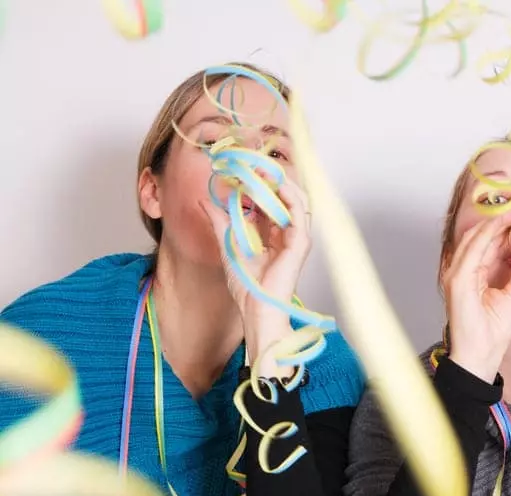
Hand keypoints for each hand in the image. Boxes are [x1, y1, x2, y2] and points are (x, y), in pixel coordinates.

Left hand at [201, 180, 311, 376]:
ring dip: (279, 182)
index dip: (255, 183)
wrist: (257, 310)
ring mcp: (296, 237)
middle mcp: (287, 232)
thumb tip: (205, 201)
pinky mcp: (301, 242)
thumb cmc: (247, 287)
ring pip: (294, 198)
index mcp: (273, 234)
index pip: (268, 200)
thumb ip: (220, 222)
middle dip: (269, 178)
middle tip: (250, 165)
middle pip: (283, 196)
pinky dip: (287, 195)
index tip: (238, 170)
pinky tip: (272, 185)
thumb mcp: (227, 245)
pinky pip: (299, 210)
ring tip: (261, 171)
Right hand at [442, 206, 510, 381]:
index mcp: (474, 273)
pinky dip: (490, 234)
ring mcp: (456, 273)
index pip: (490, 242)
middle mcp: (462, 270)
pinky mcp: (457, 280)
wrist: (479, 358)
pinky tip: (507, 223)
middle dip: (506, 217)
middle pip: (483, 235)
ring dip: (499, 220)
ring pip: (477, 236)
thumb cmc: (490, 335)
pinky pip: (474, 249)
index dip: (509, 226)